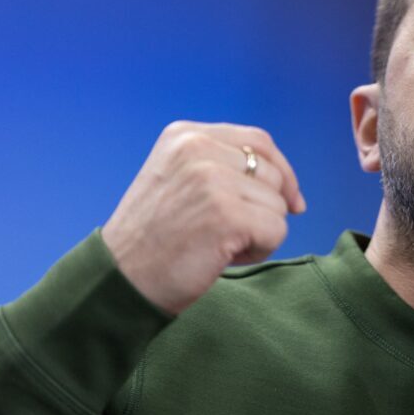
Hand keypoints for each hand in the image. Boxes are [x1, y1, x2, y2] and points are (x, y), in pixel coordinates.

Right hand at [101, 121, 304, 314]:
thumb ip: (225, 168)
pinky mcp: (226, 214)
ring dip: (259, 232)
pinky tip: (222, 256)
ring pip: (278, 205)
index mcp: (186, 135)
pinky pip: (277, 231)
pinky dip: (258, 251)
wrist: (119, 279)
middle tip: (224, 232)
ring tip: (217, 243)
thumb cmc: (155, 238)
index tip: (290, 201)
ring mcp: (211, 180)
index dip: (282, 172)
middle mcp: (198, 148)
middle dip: (264, 208)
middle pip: (274, 173)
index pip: (259, 141)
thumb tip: (294, 194)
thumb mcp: (180, 179)